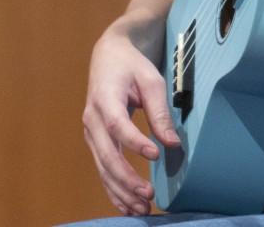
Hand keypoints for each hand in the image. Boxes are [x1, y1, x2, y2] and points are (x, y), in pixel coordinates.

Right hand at [82, 31, 179, 215]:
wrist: (108, 56)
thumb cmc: (132, 66)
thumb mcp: (151, 79)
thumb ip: (159, 111)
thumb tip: (172, 143)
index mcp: (105, 98)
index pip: (117, 125)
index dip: (135, 142)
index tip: (156, 154)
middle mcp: (92, 119)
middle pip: (106, 154)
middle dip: (127, 178)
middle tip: (149, 194)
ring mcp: (91, 132)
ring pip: (102, 168)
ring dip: (121, 190)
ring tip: (142, 208)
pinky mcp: (95, 141)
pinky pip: (102, 169)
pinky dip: (113, 189)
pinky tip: (127, 205)